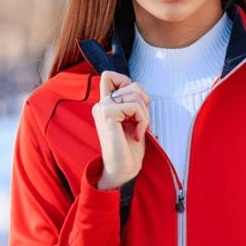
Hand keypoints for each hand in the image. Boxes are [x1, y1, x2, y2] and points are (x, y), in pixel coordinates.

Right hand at [91, 71, 149, 189]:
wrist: (123, 169)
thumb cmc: (129, 148)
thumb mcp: (133, 119)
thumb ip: (132, 102)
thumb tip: (140, 91)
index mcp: (105, 104)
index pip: (110, 76)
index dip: (127, 82)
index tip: (136, 104)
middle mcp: (101, 104)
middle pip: (130, 83)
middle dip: (144, 101)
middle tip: (141, 121)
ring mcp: (102, 108)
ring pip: (135, 95)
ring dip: (144, 114)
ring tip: (139, 129)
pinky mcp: (107, 114)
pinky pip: (135, 106)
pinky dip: (142, 121)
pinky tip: (136, 135)